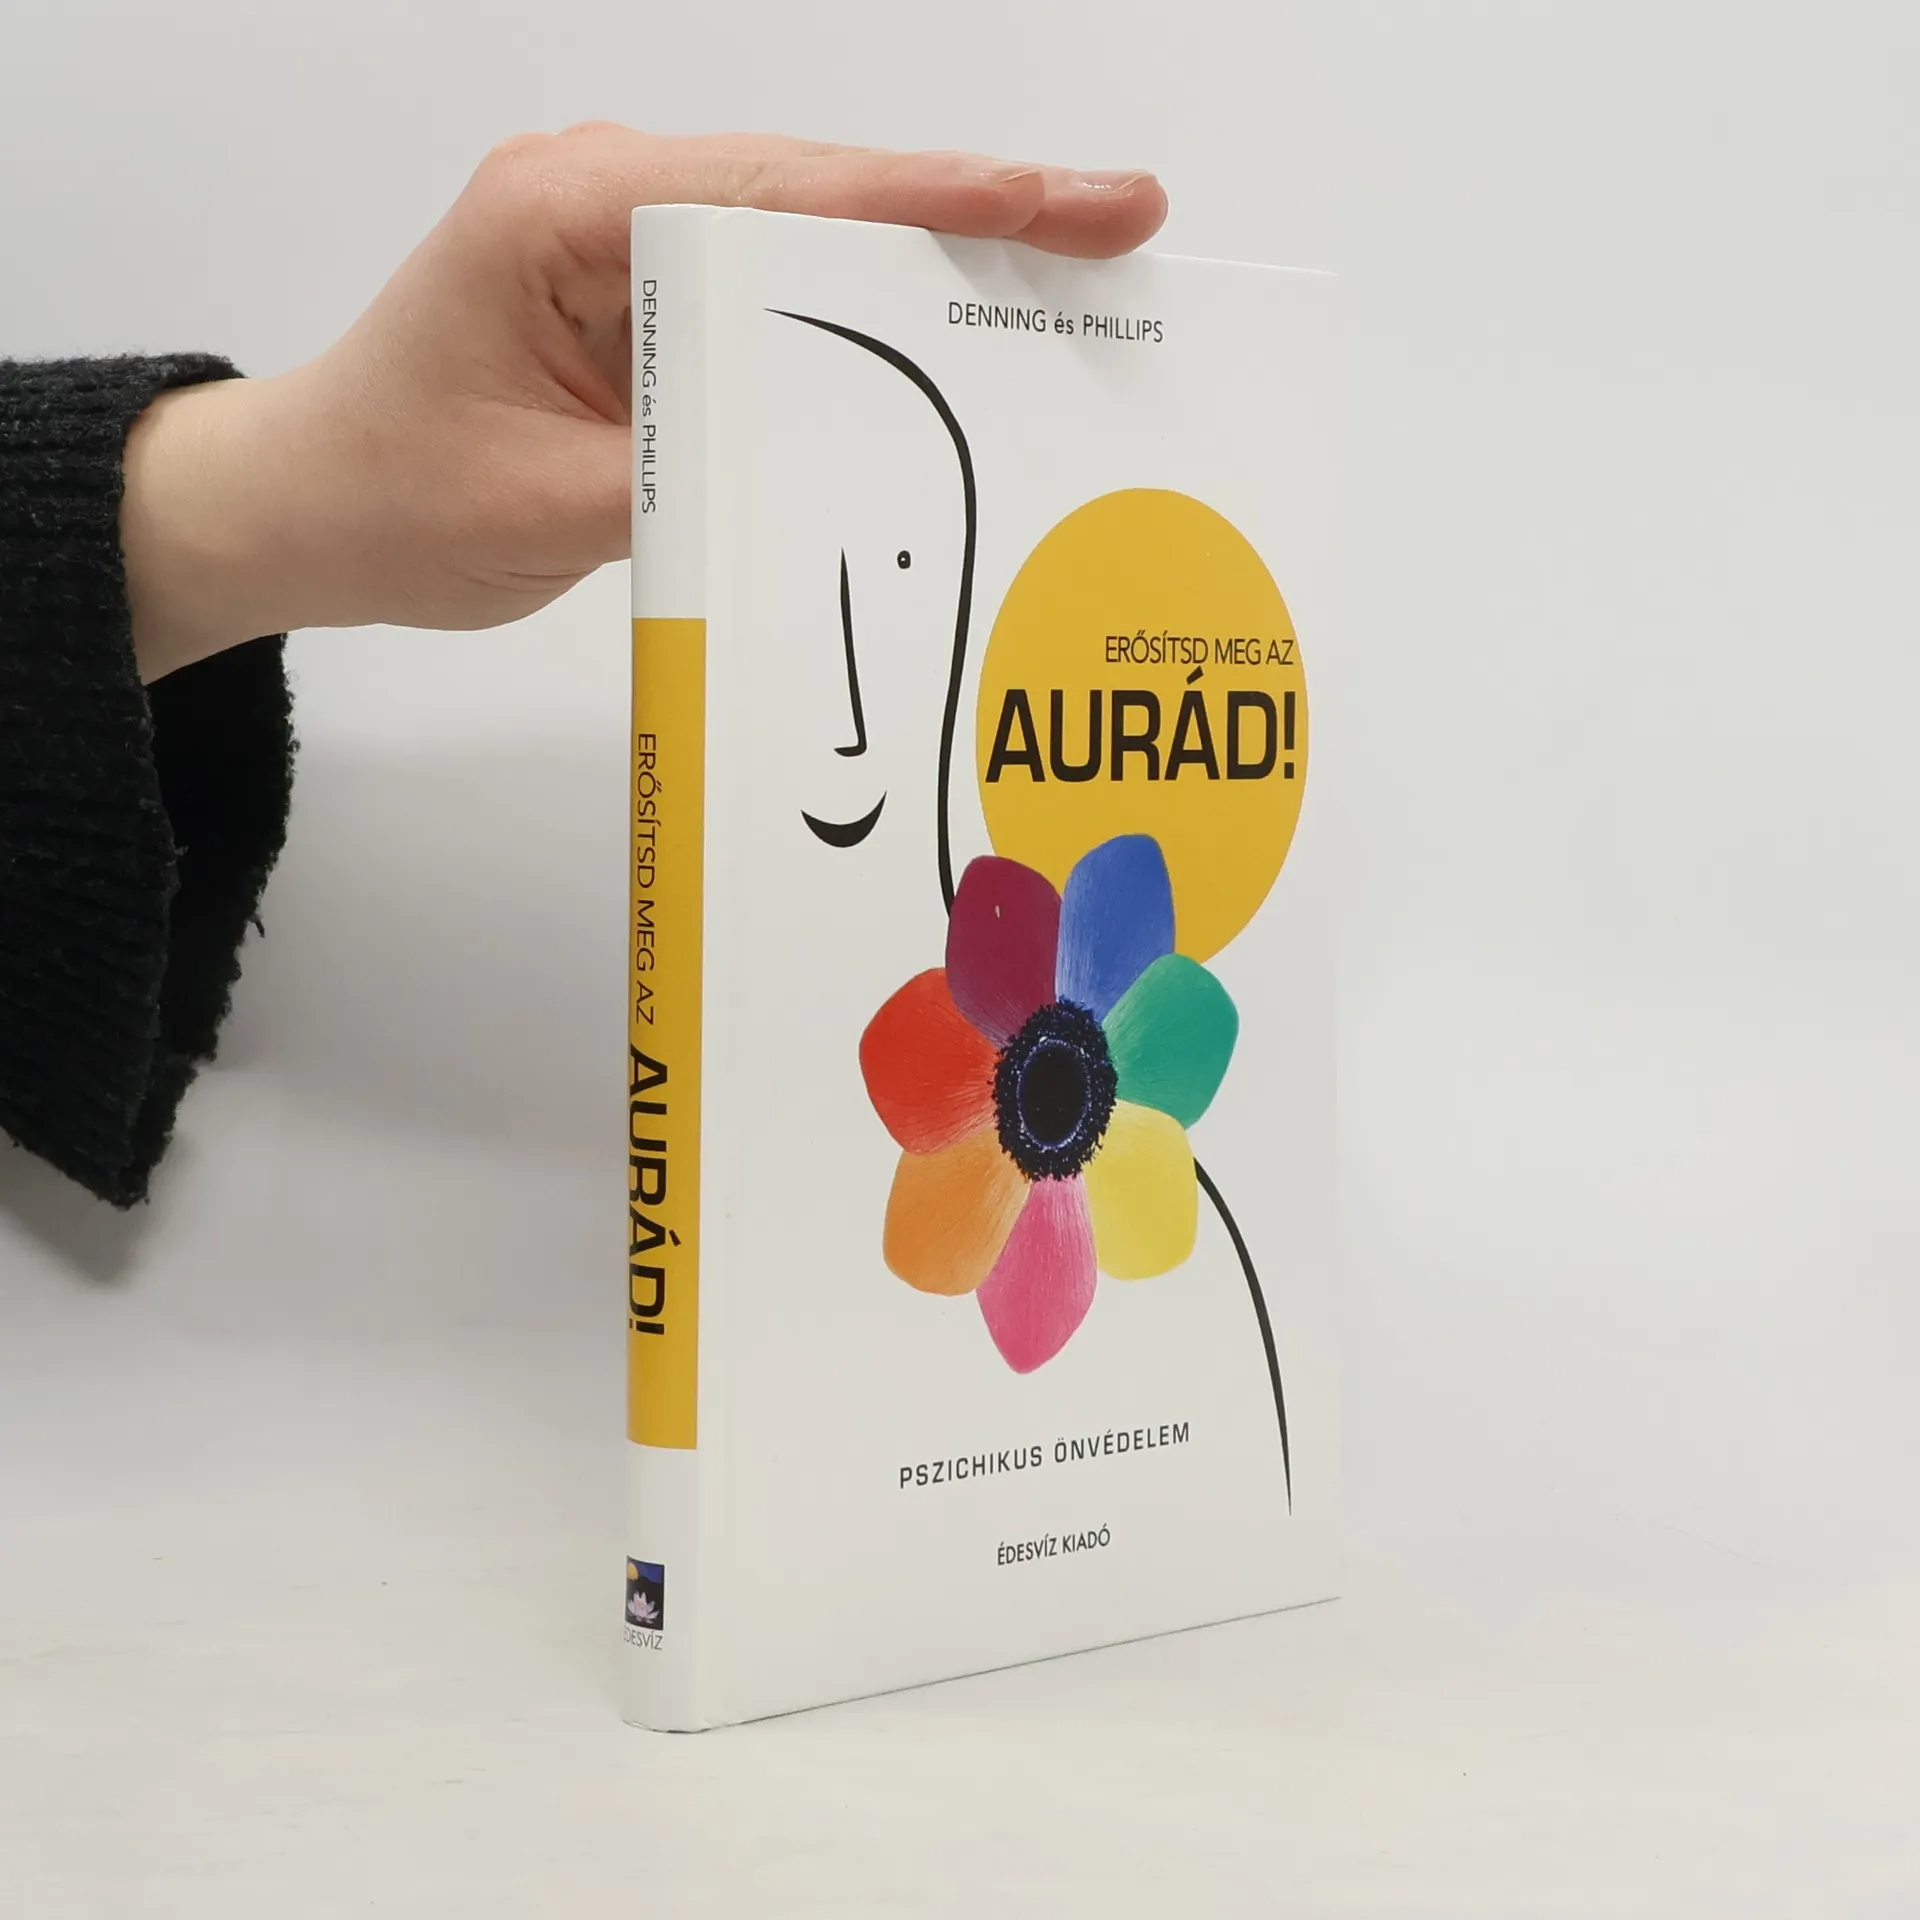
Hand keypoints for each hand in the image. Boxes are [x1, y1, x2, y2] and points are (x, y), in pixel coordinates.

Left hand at [121, 126, 1168, 680]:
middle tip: (1121, 231)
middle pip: (826, 192)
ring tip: (1070, 284)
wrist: (307, 506)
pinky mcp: (644, 299)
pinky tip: (952, 341)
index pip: (792, 195)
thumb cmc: (394, 498)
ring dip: (933, 263)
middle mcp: (609, 198)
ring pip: (814, 237)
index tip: (1079, 205)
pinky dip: (868, 316)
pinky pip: (778, 294)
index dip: (947, 201)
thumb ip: (695, 477)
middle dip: (977, 212)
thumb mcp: (546, 510)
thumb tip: (846, 471)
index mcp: (570, 214)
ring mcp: (629, 242)